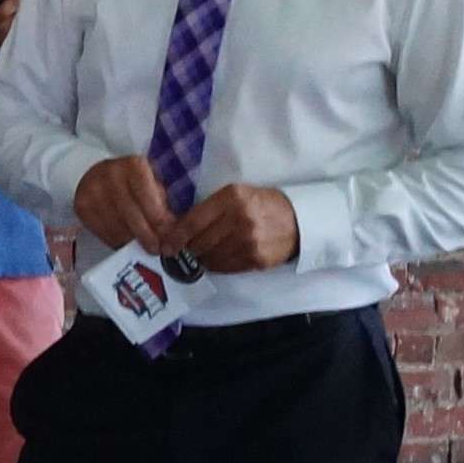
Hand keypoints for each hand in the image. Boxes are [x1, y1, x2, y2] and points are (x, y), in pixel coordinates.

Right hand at [74, 155, 185, 257]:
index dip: (160, 222)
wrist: (96, 173)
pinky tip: (126, 243)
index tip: (168, 237)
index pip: (149, 199)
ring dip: (132, 242)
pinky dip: (116, 242)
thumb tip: (170, 231)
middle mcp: (110, 175)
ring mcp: (93, 191)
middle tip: (157, 249)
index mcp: (133, 166)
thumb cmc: (131, 180)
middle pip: (132, 215)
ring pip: (117, 227)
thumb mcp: (151, 182)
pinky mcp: (82, 206)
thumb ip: (161, 204)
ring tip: (143, 247)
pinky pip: (102, 232)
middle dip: (147, 237)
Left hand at [179, 183, 299, 273]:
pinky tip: (216, 260)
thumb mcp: (236, 194)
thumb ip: (210, 208)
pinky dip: (216, 265)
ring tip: (200, 256)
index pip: (193, 221)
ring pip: (210, 258)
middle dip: (187, 249)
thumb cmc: (261, 204)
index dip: (175, 237)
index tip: (166, 245)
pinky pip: (225, 268)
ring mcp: (249, 242)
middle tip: (180, 252)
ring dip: (201, 259)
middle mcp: (240, 219)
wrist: (298, 220)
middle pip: (199, 243)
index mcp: (232, 198)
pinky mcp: (256, 259)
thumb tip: (178, 230)